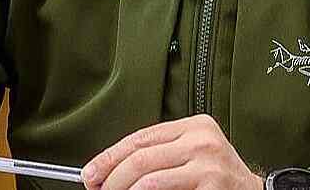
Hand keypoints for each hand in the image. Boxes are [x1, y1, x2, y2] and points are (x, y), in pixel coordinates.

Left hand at [80, 115, 261, 189]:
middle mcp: (202, 140)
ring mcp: (208, 164)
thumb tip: (110, 169)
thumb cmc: (218, 178)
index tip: (91, 173)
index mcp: (194, 126)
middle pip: (141, 157)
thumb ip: (160, 153)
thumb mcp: (193, 153)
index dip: (110, 157)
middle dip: (112, 177)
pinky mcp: (211, 186)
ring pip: (149, 179)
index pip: (140, 138)